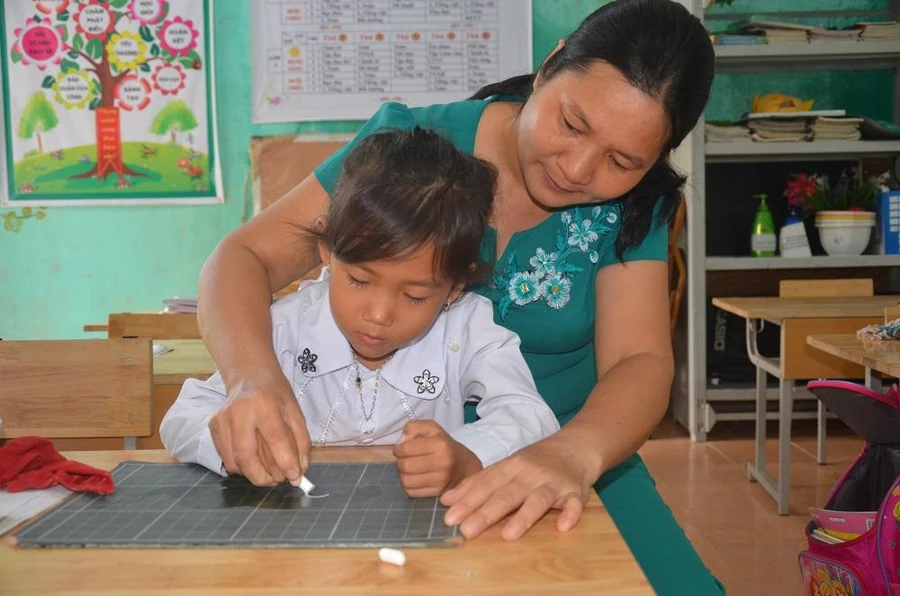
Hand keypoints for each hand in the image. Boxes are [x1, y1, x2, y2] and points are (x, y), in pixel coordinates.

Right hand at [208, 374, 310, 486]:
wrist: (248, 375)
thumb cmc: (274, 393)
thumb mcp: (294, 410)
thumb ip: (300, 441)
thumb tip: (298, 471)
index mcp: (264, 403)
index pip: (275, 438)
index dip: (286, 462)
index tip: (295, 476)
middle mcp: (239, 411)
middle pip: (247, 456)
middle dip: (264, 477)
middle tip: (279, 480)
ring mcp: (222, 420)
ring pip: (234, 463)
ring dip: (254, 474)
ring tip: (269, 471)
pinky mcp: (213, 427)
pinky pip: (227, 458)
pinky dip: (243, 467)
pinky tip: (254, 459)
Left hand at [393, 420, 482, 496]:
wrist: (463, 465)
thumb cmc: (443, 444)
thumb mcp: (431, 428)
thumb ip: (413, 427)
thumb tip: (400, 443)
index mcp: (440, 444)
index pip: (407, 449)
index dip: (398, 449)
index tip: (400, 449)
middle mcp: (443, 463)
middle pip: (405, 466)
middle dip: (400, 462)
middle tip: (405, 459)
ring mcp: (441, 480)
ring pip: (406, 481)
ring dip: (403, 474)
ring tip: (410, 468)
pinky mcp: (438, 492)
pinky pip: (411, 492)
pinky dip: (408, 485)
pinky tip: (415, 478)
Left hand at [440, 434, 593, 540]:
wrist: (576, 446)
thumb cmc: (536, 461)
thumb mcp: (506, 466)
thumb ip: (478, 483)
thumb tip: (446, 500)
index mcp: (511, 467)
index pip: (486, 484)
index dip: (468, 501)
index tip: (450, 517)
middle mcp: (530, 474)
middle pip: (506, 494)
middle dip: (486, 512)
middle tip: (467, 530)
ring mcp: (553, 483)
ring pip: (538, 500)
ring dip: (524, 517)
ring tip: (508, 535)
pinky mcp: (576, 492)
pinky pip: (574, 504)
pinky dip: (570, 514)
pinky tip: (562, 527)